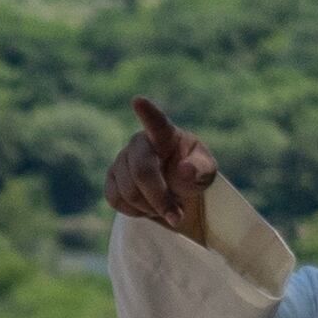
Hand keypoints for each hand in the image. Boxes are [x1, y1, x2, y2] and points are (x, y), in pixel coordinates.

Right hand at [105, 96, 217, 239]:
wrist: (174, 191)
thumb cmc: (191, 175)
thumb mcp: (206, 174)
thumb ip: (200, 170)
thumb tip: (183, 170)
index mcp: (165, 135)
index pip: (156, 122)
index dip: (147, 112)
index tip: (138, 101)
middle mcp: (139, 143)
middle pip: (142, 171)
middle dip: (159, 198)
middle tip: (177, 216)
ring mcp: (121, 160)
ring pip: (128, 191)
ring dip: (150, 208)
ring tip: (165, 208)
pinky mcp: (110, 179)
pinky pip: (115, 199)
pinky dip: (135, 211)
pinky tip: (147, 207)